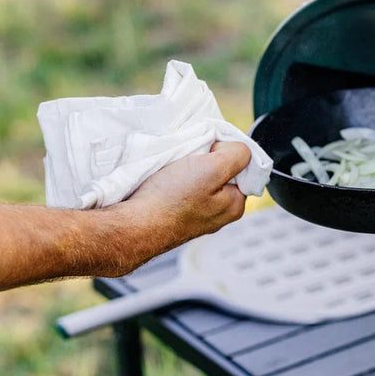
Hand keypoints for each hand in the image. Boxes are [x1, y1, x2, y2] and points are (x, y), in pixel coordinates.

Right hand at [123, 141, 250, 253]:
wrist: (131, 226)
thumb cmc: (171, 199)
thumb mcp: (213, 168)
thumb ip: (236, 155)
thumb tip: (237, 149)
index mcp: (235, 205)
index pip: (243, 167)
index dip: (225, 153)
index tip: (207, 153)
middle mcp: (219, 215)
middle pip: (221, 173)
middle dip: (206, 161)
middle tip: (189, 161)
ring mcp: (196, 217)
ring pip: (200, 179)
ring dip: (188, 169)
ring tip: (174, 171)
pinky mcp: (175, 216)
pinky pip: (182, 189)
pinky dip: (174, 180)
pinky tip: (165, 181)